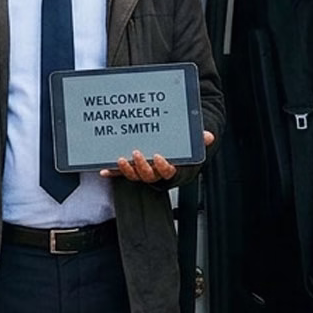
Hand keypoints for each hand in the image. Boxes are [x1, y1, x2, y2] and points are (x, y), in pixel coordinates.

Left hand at [100, 131, 214, 183]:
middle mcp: (154, 172)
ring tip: (121, 159)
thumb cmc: (177, 146)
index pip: (168, 172)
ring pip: (133, 176)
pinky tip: (103, 170)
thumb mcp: (188, 140)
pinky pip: (120, 173)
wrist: (167, 147)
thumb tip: (209, 136)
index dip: (163, 167)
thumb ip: (198, 138)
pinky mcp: (129, 169)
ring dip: (126, 170)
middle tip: (137, 153)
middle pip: (148, 176)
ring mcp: (140, 171)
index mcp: (168, 167)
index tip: (159, 157)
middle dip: (142, 167)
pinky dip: (112, 172)